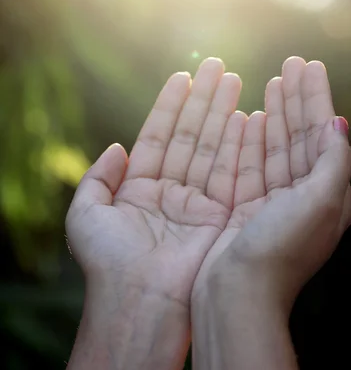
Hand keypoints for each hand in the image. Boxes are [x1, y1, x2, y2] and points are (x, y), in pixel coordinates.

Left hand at [66, 58, 246, 304]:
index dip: (170, 105)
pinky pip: (230, 173)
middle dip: (204, 101)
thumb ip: (97, 178)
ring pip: (211, 148)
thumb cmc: (108, 262)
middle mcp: (170, 193)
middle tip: (220, 67)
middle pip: (189, 136)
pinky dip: (238, 145)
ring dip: (223, 114)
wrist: (139, 302)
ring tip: (235, 80)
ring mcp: (197, 204)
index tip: (184, 75)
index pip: (158, 136)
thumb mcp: (86, 214)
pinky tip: (246, 116)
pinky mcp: (220, 217)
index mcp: (138, 190)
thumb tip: (116, 147)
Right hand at [194, 57, 350, 310]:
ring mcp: (273, 204)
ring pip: (275, 148)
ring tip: (271, 83)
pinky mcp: (246, 209)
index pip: (324, 135)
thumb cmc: (280, 250)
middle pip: (300, 137)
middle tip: (289, 63)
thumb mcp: (319, 203)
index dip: (317, 99)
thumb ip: (333, 161)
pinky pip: (250, 166)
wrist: (239, 295)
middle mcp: (304, 199)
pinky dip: (250, 141)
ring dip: (275, 115)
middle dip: (296, 100)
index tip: (309, 66)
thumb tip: (339, 124)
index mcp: (328, 197)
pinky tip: (248, 118)